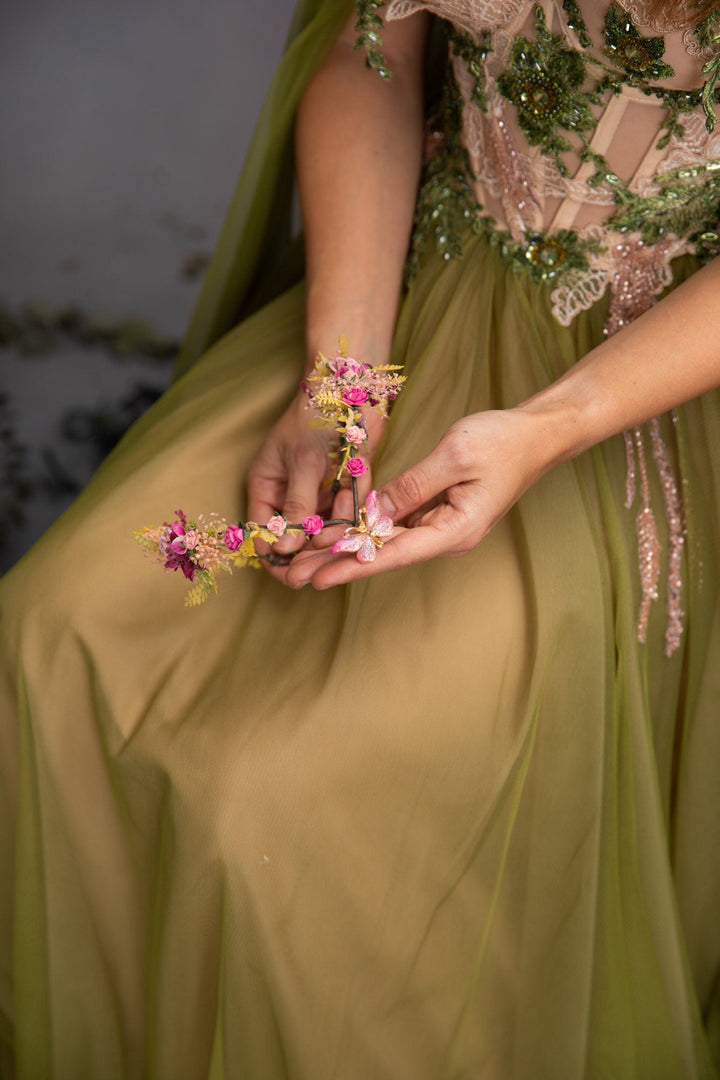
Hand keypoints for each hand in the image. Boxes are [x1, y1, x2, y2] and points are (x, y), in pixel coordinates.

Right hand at [246, 390, 384, 582]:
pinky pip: (348, 512)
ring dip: (335, 533)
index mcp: (267, 486)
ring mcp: (317, 491)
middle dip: (307, 554)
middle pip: (294, 537)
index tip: (292, 575)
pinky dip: (353, 513)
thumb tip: (284, 548)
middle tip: (319, 573)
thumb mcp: (302, 463)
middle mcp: (290, 493)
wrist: (353, 384)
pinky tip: (357, 505)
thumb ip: (296, 507)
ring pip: (324, 528)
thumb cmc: (317, 415)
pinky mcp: (344, 486)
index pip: (262, 534)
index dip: (275, 557)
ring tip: (344, 530)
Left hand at [285, 408, 554, 588]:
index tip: (317, 577)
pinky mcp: (437, 511)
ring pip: (385, 542)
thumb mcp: (453, 456)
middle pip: (383, 555)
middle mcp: (446, 535)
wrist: (537, 435)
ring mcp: (441, 525)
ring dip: (345, 550)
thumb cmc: (501, 442)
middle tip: (293, 576)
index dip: (351, 566)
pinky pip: (396, 526)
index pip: (392, 554)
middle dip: (337, 564)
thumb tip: (374, 513)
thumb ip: (412, 486)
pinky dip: (364, 531)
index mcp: (454, 530)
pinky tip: (336, 535)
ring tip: (302, 561)